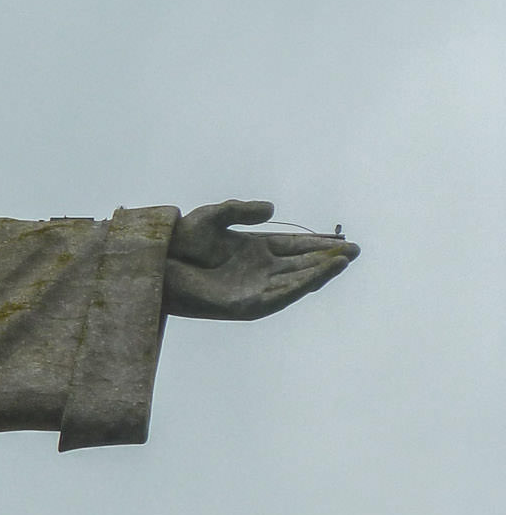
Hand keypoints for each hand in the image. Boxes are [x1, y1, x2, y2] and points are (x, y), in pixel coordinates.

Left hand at [164, 200, 358, 320]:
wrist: (159, 264)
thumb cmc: (182, 240)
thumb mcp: (213, 216)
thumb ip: (240, 210)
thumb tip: (272, 209)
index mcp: (254, 249)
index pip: (294, 246)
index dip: (318, 243)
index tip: (342, 240)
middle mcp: (258, 269)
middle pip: (301, 263)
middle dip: (328, 258)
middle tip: (355, 250)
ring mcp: (253, 287)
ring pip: (296, 280)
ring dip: (320, 272)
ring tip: (343, 261)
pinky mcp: (246, 305)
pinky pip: (279, 296)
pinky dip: (299, 286)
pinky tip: (317, 276)